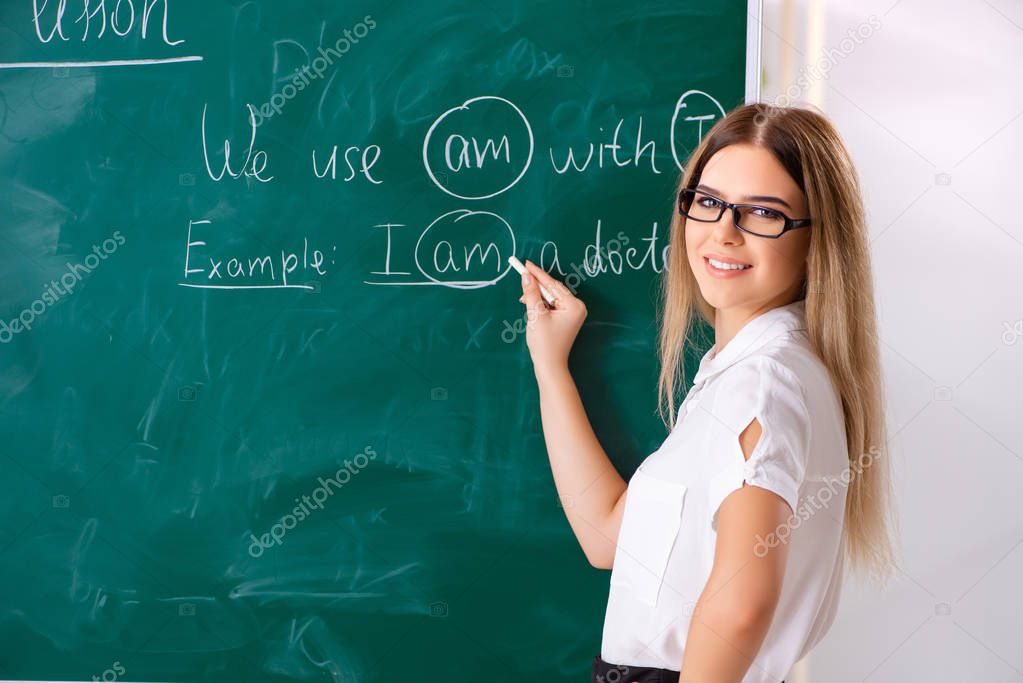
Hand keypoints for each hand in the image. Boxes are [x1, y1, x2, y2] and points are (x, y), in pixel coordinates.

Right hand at [517, 260, 587, 376]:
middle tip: (522, 273)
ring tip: (524, 297)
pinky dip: (541, 303)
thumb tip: (526, 276)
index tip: (525, 264)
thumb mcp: (535, 315)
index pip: (552, 285)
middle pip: (553, 289)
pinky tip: (530, 304)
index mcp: (574, 305)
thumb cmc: (544, 343)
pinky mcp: (566, 319)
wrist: (549, 365)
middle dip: (536, 284)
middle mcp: (577, 307)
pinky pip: (552, 305)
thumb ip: (531, 293)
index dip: (537, 274)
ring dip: (537, 295)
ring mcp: (572, 313)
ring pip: (551, 297)